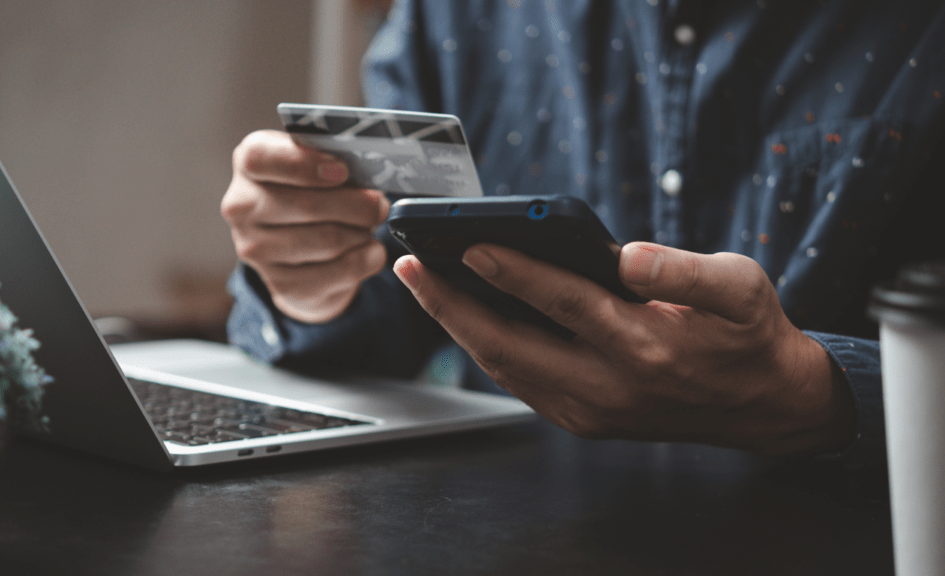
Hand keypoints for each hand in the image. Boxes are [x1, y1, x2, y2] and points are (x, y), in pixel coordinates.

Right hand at [221, 130, 389, 322]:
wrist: (301, 252)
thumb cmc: (314, 194)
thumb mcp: (318, 166)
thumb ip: (335, 160)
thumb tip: (372, 173)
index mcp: (248, 165)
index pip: (260, 159)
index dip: (305, 165)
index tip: (342, 171)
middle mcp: (242, 207)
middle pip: (306, 205)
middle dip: (356, 205)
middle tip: (379, 205)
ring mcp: (256, 250)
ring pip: (328, 240)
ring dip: (361, 232)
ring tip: (368, 227)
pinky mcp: (282, 285)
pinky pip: (340, 270)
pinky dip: (366, 258)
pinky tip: (369, 250)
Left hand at [393, 242, 857, 455]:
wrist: (761, 405)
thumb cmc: (746, 334)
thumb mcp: (741, 288)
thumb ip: (685, 271)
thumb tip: (625, 256)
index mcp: (646, 347)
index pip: (564, 303)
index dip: (513, 271)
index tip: (469, 243)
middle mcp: (608, 387)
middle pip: (510, 345)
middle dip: (451, 305)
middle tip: (410, 266)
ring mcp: (591, 411)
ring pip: (504, 368)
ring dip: (458, 327)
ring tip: (423, 284)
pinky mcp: (582, 420)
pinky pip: (519, 381)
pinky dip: (483, 348)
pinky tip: (463, 315)